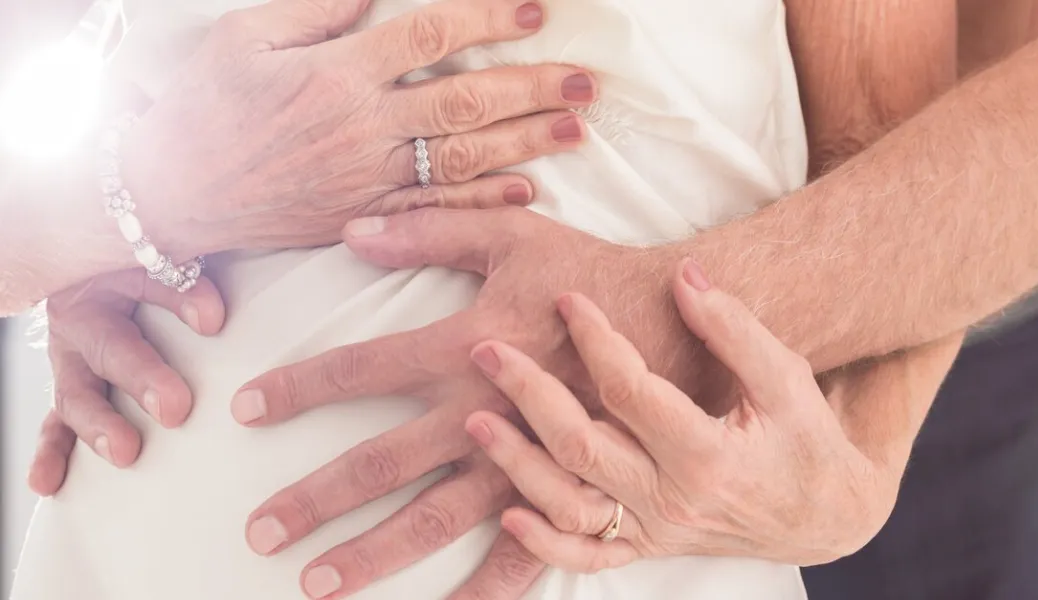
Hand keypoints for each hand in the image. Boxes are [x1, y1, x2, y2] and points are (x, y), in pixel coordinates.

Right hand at [27, 269, 225, 495]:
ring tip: (124, 451)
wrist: (101, 275)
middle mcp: (81, 324)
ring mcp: (71, 363)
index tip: (213, 320)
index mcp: (109, 281)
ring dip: (98, 425)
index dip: (180, 300)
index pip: (151, 285)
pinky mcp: (71, 393)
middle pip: (109, 351)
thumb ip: (187, 284)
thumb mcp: (165, 264)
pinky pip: (55, 426)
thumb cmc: (147, 270)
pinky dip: (52, 454)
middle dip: (141, 378)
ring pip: (77, 395)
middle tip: (176, 408)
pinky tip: (47, 482)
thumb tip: (211, 317)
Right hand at [121, 0, 595, 258]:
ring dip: (524, 144)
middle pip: (464, 101)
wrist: (169, 195)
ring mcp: (366, 177)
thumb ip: (317, 14)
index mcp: (336, 71)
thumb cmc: (201, 108)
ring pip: (461, 158)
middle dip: (531, 88)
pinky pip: (434, 211)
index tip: (535, 11)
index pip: (429, 35)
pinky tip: (525, 191)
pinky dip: (481, 204)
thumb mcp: (244, 37)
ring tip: (574, 131)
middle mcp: (361, 126)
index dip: (487, 19)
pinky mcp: (363, 217)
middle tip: (585, 83)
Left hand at [232, 208, 702, 598]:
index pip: (360, 370)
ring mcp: (523, 459)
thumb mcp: (510, 236)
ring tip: (317, 585)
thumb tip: (352, 231)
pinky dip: (484, 588)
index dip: (298, 388)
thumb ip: (430, 230)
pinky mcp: (565, 487)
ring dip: (373, 553)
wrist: (677, 321)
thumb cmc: (590, 274)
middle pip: (381, 463)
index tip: (244, 408)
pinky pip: (523, 550)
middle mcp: (482, 412)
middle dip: (315, 499)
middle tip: (260, 532)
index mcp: (464, 347)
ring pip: (435, 519)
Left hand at [466, 266, 957, 569]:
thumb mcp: (785, 378)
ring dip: (516, 465)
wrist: (826, 515)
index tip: (569, 298)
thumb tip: (685, 276)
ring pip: (569, 504)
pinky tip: (508, 517)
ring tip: (476, 420)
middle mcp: (674, 501)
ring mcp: (656, 531)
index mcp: (708, 456)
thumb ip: (734, 329)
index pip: (630, 391)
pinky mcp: (647, 548)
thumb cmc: (805, 439)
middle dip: (529, 395)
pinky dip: (544, 546)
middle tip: (488, 351)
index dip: (595, 340)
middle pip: (581, 447)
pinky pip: (587, 558)